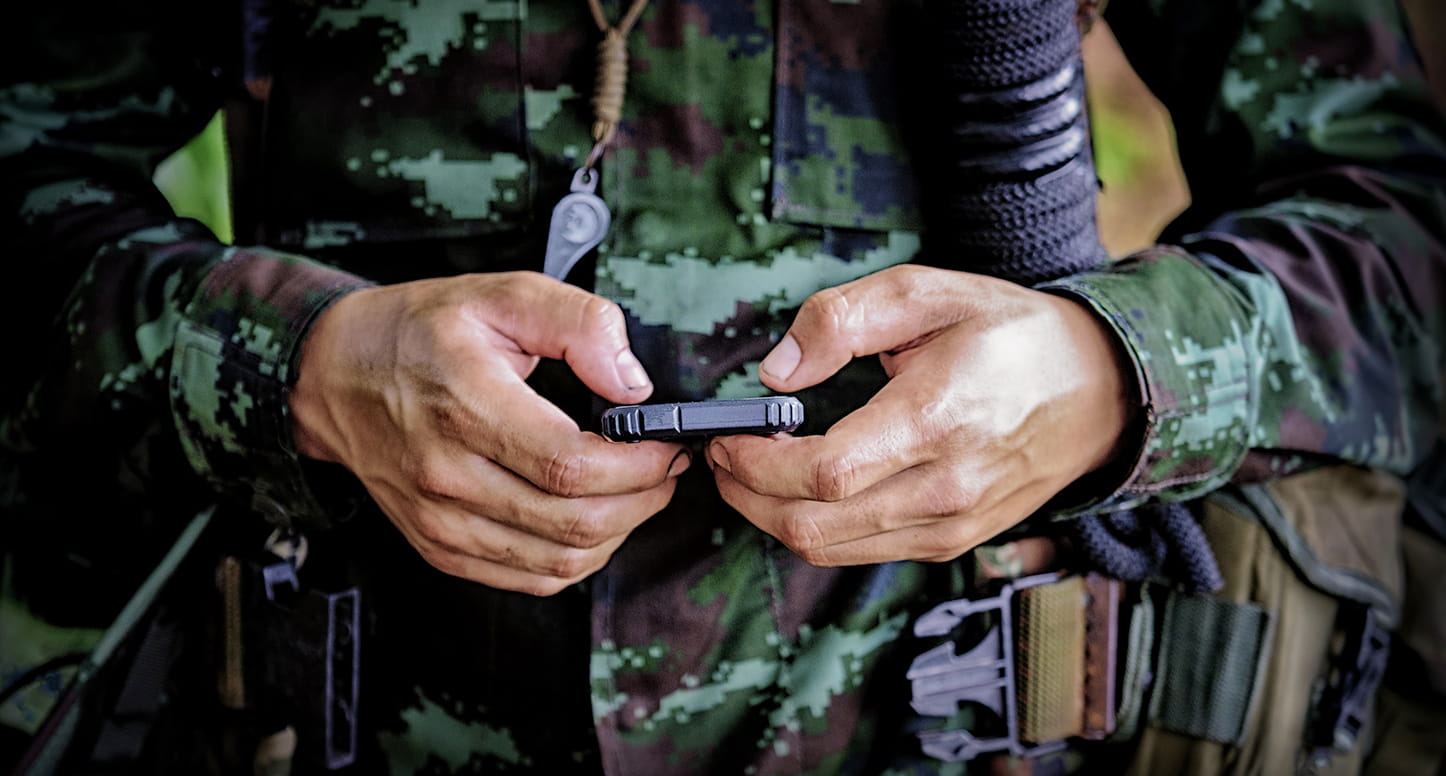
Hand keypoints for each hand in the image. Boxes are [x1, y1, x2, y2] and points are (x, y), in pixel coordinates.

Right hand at [289, 272, 689, 594]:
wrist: (332, 374)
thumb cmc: (418, 331)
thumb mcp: (500, 293)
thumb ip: (578, 324)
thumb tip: (633, 383)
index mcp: (466, 406)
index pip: (571, 466)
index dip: (638, 465)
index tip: (666, 443)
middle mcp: (447, 474)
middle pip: (573, 522)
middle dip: (643, 500)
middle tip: (664, 467)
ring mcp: (440, 520)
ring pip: (558, 562)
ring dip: (618, 532)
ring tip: (636, 491)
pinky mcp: (439, 547)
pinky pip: (529, 578)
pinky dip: (577, 558)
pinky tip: (593, 519)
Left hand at [706, 264, 1135, 565]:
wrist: (1096, 390)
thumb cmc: (1009, 335)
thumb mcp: (927, 292)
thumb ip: (841, 318)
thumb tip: (777, 370)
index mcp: (936, 419)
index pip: (822, 472)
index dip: (756, 461)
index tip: (727, 434)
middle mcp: (945, 486)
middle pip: (813, 525)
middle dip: (746, 495)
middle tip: (722, 455)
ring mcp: (951, 524)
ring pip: (831, 549)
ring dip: (772, 517)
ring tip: (750, 472)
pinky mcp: (952, 542)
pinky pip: (862, 552)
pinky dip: (816, 528)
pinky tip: (803, 490)